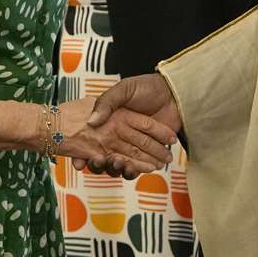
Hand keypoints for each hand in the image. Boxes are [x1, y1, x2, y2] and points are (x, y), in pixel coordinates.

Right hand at [58, 95, 173, 177]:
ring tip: (122, 166)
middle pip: (108, 155)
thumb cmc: (147, 87)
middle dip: (105, 163)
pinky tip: (137, 168)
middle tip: (103, 163)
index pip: (95, 140)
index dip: (85, 151)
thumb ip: (107, 103)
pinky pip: (141, 165)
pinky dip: (139, 169)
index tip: (83, 159)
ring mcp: (136, 144)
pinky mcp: (151, 152)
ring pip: (124, 162)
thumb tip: (92, 121)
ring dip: (122, 168)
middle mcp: (121, 135)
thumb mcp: (123, 89)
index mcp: (112, 121)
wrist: (174, 93)